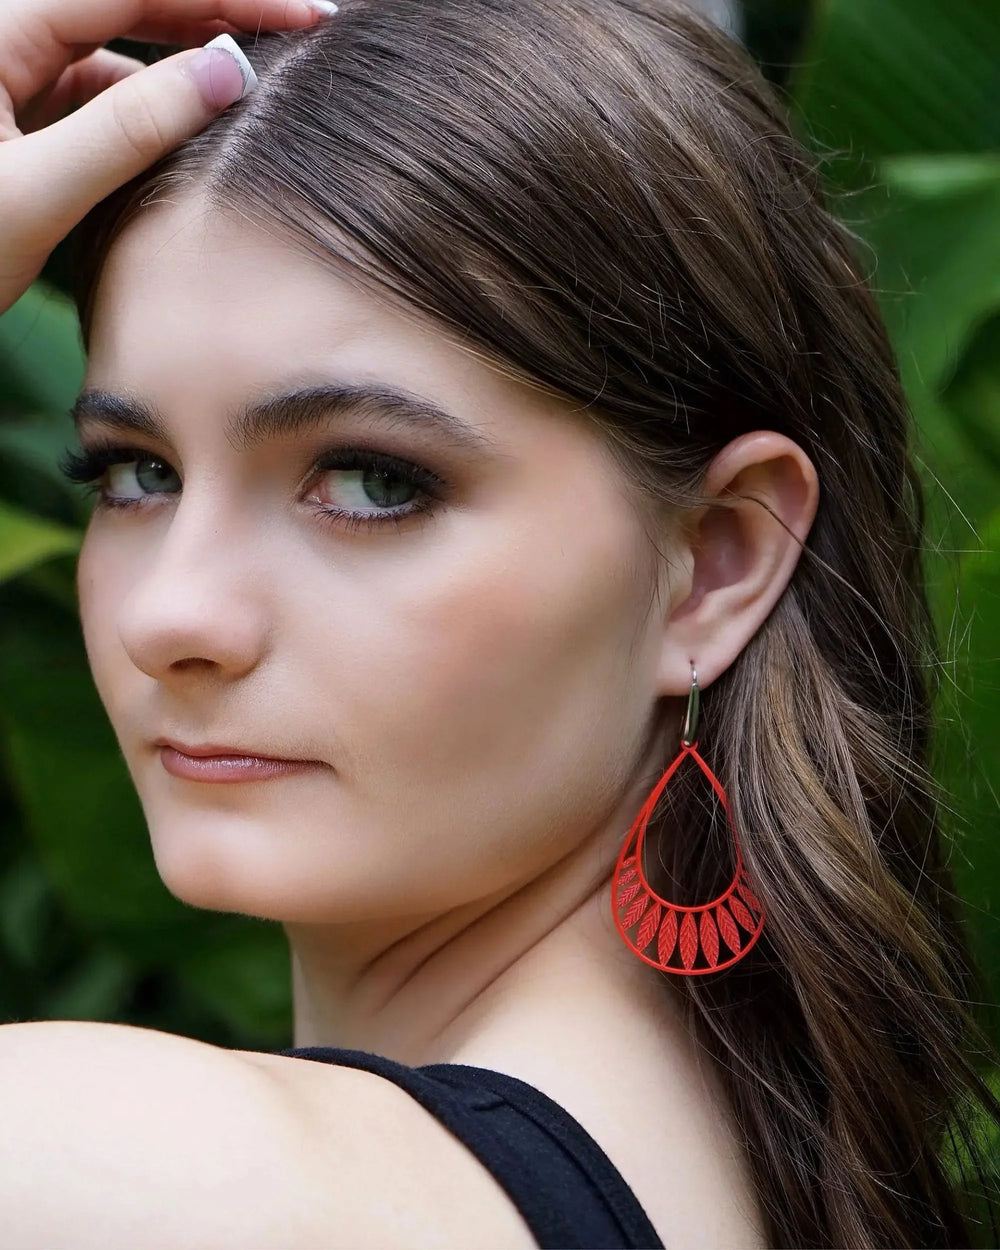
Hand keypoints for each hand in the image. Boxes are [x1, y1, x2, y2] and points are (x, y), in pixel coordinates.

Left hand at [0, 0, 329, 313]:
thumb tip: (227, 75)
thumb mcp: (38, 192)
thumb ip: (133, 128)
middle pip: (126, 7)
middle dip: (214, 19)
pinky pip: (92, 99)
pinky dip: (144, 116)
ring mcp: (6, 76)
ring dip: (181, 73)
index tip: (302, 14)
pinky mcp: (13, 117)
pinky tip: (190, 137)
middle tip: (302, 37)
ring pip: (113, 56)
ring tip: (255, 96)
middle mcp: (0, 39)